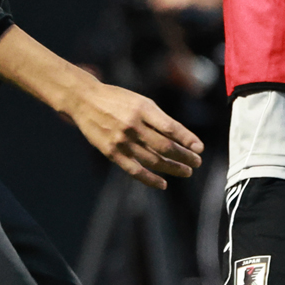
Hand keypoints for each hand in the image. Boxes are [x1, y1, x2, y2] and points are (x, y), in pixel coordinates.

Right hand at [68, 81, 203, 188]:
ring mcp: (122, 140)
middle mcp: (133, 125)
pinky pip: (134, 170)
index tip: (199, 148)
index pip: (171, 128)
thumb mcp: (140, 102)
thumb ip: (158, 118)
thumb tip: (181, 138)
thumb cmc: (118, 100)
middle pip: (165, 146)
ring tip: (186, 171)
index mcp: (143, 109)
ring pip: (153, 160)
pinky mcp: (111, 152)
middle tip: (197, 162)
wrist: (84, 101)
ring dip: (172, 168)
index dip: (187, 139)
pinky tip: (163, 184)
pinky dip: (150, 179)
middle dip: (184, 156)